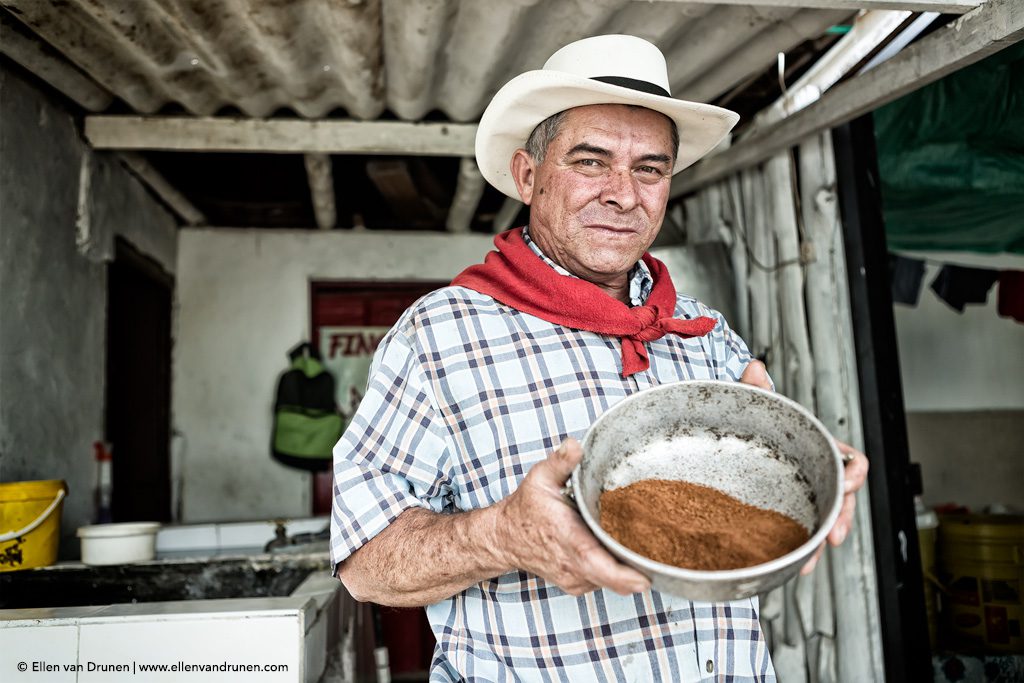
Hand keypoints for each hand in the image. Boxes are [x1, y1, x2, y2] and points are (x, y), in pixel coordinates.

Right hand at [495, 438, 650, 596]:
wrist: (505, 539)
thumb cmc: (526, 508)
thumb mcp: (540, 478)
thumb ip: (561, 462)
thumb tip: (576, 446)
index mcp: (564, 535)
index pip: (591, 559)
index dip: (619, 573)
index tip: (643, 578)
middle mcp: (570, 563)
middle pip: (609, 578)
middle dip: (638, 573)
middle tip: (662, 560)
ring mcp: (574, 578)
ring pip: (610, 581)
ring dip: (628, 568)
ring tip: (644, 546)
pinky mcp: (578, 585)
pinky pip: (604, 582)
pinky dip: (617, 570)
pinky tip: (621, 550)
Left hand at [739, 361, 869, 574]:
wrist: (727, 445)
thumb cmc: (746, 423)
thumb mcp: (750, 405)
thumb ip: (754, 388)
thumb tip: (753, 367)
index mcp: (813, 447)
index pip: (847, 459)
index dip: (854, 472)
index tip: (851, 482)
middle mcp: (812, 474)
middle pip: (840, 498)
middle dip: (841, 517)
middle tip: (835, 535)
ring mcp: (799, 497)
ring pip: (821, 521)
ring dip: (820, 541)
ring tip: (812, 560)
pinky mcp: (783, 515)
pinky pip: (799, 534)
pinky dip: (800, 551)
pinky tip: (794, 564)